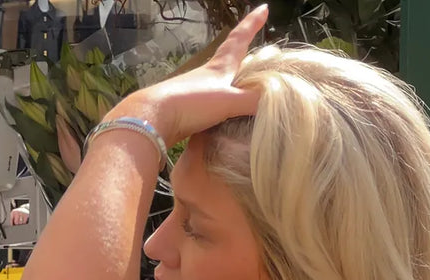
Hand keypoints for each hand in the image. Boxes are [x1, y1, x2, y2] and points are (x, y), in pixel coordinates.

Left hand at [115, 6, 266, 146]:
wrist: (154, 118)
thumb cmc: (191, 102)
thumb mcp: (228, 100)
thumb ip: (252, 101)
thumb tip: (275, 101)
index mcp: (220, 67)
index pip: (239, 39)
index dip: (252, 24)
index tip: (263, 8)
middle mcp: (208, 76)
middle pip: (228, 57)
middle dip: (242, 48)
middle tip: (253, 42)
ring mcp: (196, 93)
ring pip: (220, 81)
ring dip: (232, 78)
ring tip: (243, 82)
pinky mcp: (188, 112)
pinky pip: (212, 104)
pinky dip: (223, 104)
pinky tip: (225, 115)